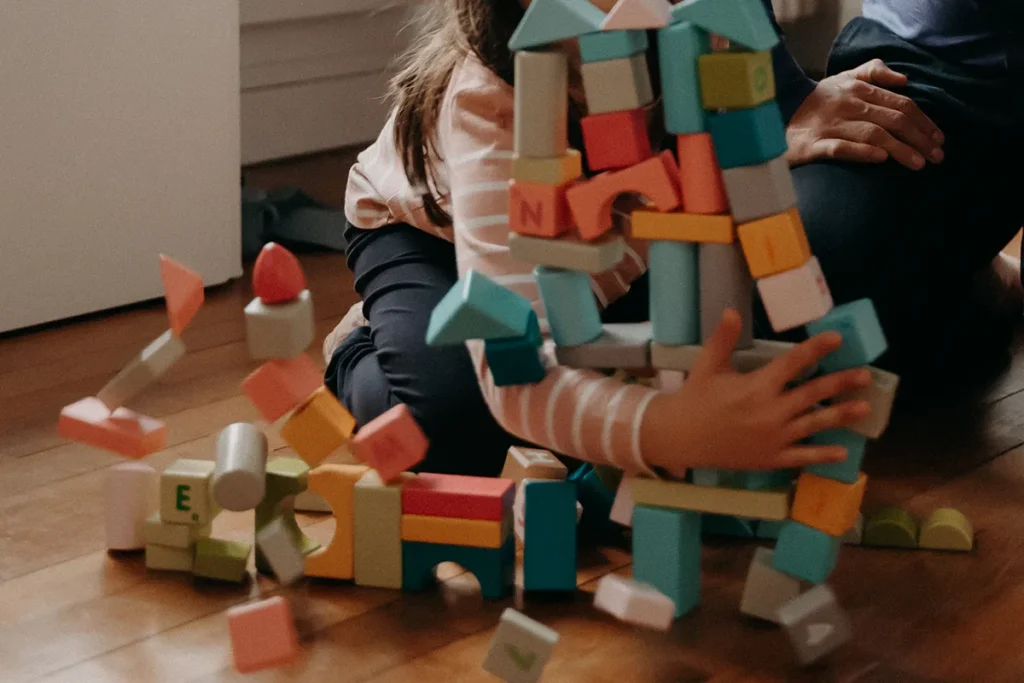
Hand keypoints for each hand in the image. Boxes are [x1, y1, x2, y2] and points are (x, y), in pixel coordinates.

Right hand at [641, 310, 871, 471]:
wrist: (681, 437)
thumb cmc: (695, 399)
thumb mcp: (707, 366)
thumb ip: (723, 339)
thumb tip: (732, 311)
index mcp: (757, 385)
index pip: (793, 363)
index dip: (816, 349)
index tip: (837, 339)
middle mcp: (771, 411)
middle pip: (814, 394)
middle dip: (841, 382)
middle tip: (865, 375)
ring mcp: (774, 437)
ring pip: (815, 424)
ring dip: (841, 415)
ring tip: (865, 408)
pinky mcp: (771, 457)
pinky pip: (802, 456)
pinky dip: (822, 455)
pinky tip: (842, 453)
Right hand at [786, 59, 944, 169]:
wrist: (772, 113)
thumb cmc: (814, 100)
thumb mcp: (842, 78)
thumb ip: (873, 72)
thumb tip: (904, 80)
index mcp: (857, 89)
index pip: (901, 104)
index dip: (924, 121)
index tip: (938, 138)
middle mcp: (847, 105)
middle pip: (893, 120)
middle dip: (919, 138)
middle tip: (937, 156)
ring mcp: (829, 126)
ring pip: (873, 135)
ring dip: (899, 149)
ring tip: (918, 164)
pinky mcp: (812, 146)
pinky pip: (840, 149)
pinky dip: (862, 152)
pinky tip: (880, 159)